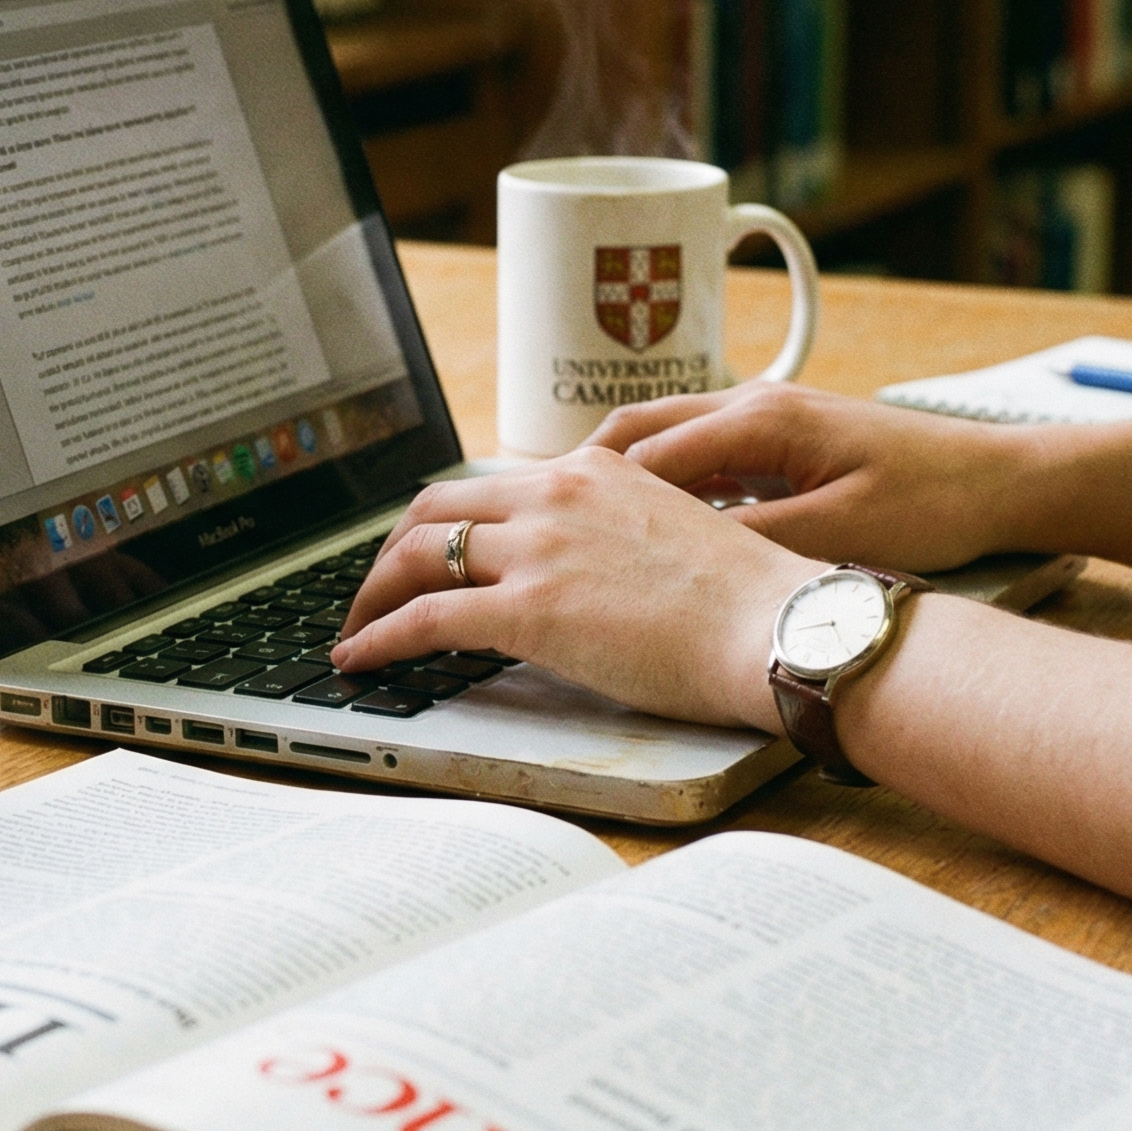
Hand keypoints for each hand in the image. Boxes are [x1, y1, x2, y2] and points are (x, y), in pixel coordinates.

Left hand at [330, 448, 823, 728]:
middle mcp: (556, 495)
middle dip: (392, 551)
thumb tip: (581, 573)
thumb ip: (611, 538)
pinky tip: (363, 660)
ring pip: (419, 556)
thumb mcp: (669, 535)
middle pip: (435, 507)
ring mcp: (539, 547)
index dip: (443, 522)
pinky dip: (380, 638)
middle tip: (376, 589)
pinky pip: (425, 618)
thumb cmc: (746, 601)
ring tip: (356, 630)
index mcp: (593, 471)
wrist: (775, 627)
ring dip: (373, 596)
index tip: (424, 552)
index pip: (489, 487)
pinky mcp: (529, 607)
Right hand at [583, 382, 1037, 570]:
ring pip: (661, 440)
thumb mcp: (840, 533)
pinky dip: (659, 484)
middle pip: (634, 432)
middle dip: (578, 478)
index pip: (643, 455)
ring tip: (572, 530)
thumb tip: (674, 557)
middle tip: (531, 525)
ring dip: (615, 481)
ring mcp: (766, 416)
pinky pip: (697, 455)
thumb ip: (753, 540)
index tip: (542, 535)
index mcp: (760, 420)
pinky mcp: (781, 438)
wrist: (1005, 478)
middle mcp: (753, 405)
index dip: (586, 498)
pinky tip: (645, 529)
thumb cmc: (935, 503)